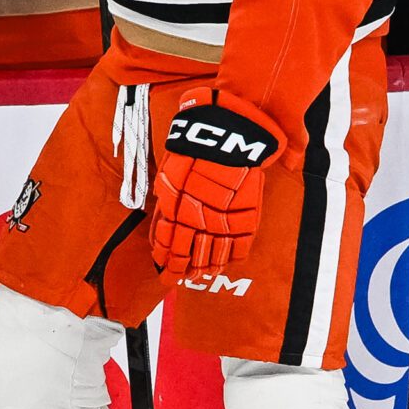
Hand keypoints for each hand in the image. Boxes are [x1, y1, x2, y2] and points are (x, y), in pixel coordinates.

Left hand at [150, 90, 280, 277]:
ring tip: (200, 276)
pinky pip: (240, 245)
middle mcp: (198, 218)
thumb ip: (166, 200)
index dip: (165, 259)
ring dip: (204, 267)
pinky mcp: (246, 215)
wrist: (230, 130)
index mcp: (176, 207)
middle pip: (188, 254)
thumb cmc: (196, 145)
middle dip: (180, 269)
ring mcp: (224, 218)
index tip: (163, 268)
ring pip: (213, 254)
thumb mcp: (170, 171)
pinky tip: (226, 263)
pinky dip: (233, 257)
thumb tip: (161, 224)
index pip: (167, 243)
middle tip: (176, 279)